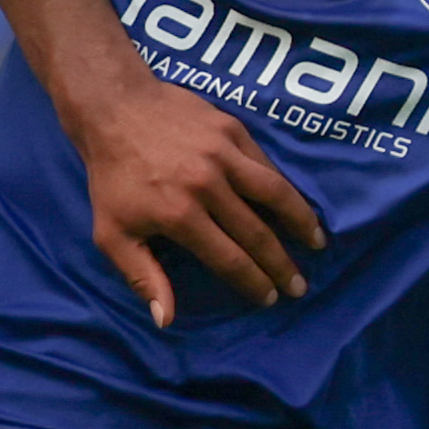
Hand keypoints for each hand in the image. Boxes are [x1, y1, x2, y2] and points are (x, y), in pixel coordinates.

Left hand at [72, 79, 323, 327]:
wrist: (114, 109)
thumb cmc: (112, 178)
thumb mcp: (112, 234)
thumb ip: (142, 277)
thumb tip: (164, 319)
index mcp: (180, 215)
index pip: (230, 259)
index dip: (253, 283)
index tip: (269, 298)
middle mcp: (207, 185)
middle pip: (257, 234)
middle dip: (282, 265)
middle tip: (298, 286)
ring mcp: (223, 154)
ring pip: (275, 194)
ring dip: (300, 222)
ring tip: (317, 243)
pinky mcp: (232, 130)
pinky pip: (266, 165)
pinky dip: (284, 188)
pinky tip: (294, 204)